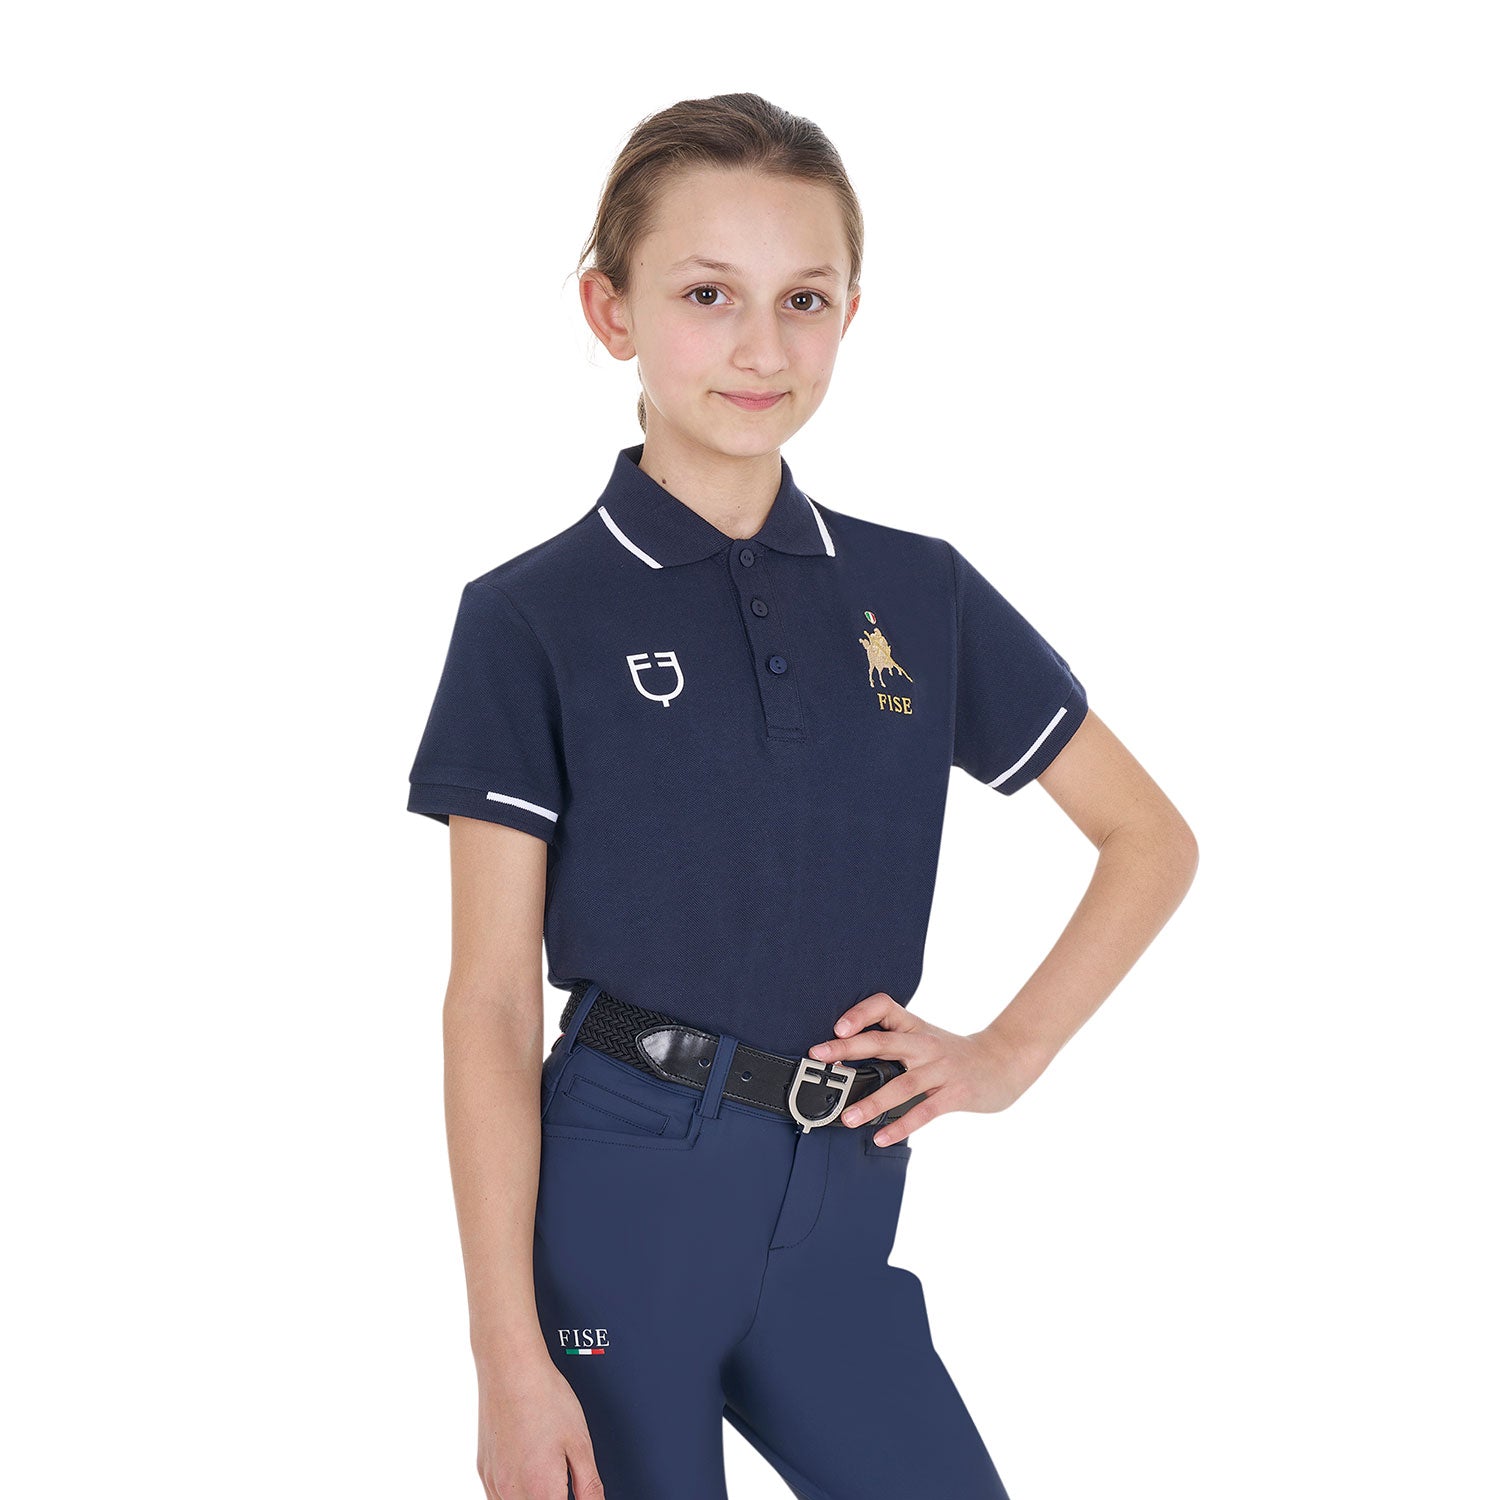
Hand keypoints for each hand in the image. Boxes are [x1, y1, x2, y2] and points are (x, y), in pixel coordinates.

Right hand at [477, 1355, 605, 1497]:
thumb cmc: (545, 1397)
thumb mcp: (580, 1443)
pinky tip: (529, 1476)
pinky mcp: (484, 1470)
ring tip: (548, 1475)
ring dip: (533, 1498)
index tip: (577, 1492)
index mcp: (540, 1490)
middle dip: (553, 1499)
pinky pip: (497, 1498)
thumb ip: (589, 1485)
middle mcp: (511, 1492)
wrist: (510, 1368)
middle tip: (564, 1482)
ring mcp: (494, 1482)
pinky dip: (516, 1495)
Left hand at [806, 992, 1033, 1147]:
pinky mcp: (955, 1093)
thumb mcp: (926, 1040)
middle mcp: (926, 1044)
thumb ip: (895, 1045)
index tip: (837, 1026)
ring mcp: (942, 1069)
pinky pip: (924, 1111)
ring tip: (847, 1117)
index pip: (884, 1006)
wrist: (1004, 1062)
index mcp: (915, 1027)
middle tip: (819, 1056)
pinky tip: (882, 1137)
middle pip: (883, 1042)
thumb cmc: (955, 1055)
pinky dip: (901, 1125)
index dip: (860, 1013)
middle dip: (848, 1048)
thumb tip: (847, 1058)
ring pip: (901, 1084)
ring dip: (871, 1102)